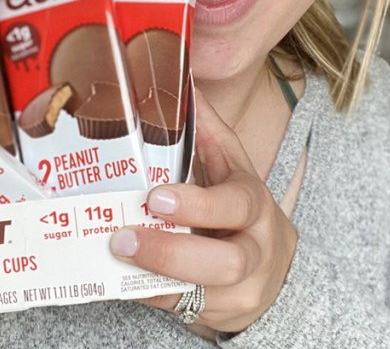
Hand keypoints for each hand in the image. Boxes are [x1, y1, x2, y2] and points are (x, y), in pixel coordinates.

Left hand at [109, 90, 297, 333]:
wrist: (274, 267)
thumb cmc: (240, 207)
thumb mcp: (232, 167)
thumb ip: (208, 129)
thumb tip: (182, 76)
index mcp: (254, 205)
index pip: (236, 205)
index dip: (198, 204)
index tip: (155, 196)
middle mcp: (254, 250)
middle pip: (224, 262)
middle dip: (171, 252)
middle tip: (122, 238)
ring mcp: (241, 290)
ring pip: (201, 295)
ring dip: (153, 278)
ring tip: (115, 259)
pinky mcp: (220, 314)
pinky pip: (181, 310)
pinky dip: (148, 296)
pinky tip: (118, 281)